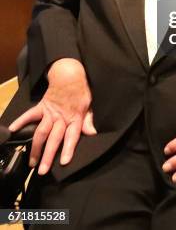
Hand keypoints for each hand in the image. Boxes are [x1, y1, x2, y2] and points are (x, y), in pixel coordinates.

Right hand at [8, 59, 95, 174]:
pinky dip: (21, 121)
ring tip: (32, 161)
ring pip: (41, 132)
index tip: (64, 161)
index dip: (68, 148)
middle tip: (43, 170)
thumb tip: (92, 133)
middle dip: (48, 155)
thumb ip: (88, 120)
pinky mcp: (41, 106)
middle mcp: (61, 117)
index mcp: (74, 118)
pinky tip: (13, 129)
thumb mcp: (89, 105)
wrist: (69, 74)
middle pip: (54, 139)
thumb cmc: (81, 92)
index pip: (72, 136)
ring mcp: (50, 112)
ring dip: (36, 147)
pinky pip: (30, 115)